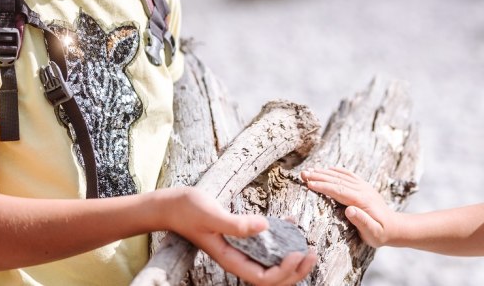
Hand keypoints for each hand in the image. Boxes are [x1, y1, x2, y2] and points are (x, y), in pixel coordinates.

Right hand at [165, 188, 316, 285]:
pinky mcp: (242, 238)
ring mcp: (240, 250)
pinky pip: (266, 247)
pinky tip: (291, 223)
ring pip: (272, 266)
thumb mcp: (211, 214)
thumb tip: (264, 226)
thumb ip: (236, 224)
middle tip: (311, 253)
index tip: (296, 252)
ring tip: (308, 246)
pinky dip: (281, 239)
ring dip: (292, 260)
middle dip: (295, 271)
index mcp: (230, 259)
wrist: (172, 205)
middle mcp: (238, 259)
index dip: (283, 272)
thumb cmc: (188, 209)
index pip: (262, 279)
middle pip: (272, 279)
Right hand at [301, 167, 396, 246]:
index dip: (323, 186)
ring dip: (324, 173)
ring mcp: (363, 187)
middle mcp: (362, 190)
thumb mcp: (373, 233)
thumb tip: (349, 210)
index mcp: (362, 200)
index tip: (309, 184)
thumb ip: (362, 221)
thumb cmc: (381, 234)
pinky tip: (328, 169)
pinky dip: (338, 171)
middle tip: (303, 174)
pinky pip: (349, 176)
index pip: (339, 190)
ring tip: (310, 171)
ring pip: (341, 176)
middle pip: (337, 180)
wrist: (395, 227)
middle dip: (319, 176)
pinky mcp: (364, 187)